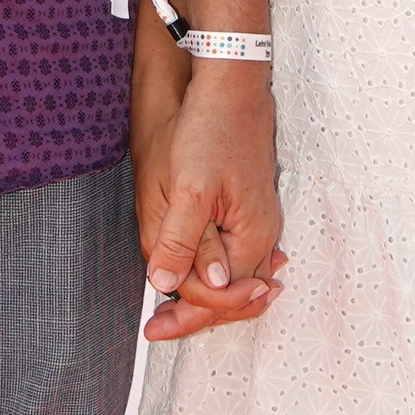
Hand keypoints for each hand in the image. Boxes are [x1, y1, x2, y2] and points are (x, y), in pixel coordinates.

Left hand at [135, 64, 283, 343]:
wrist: (230, 84)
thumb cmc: (210, 131)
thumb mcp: (188, 188)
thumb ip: (184, 242)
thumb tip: (173, 289)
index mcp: (250, 238)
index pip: (219, 297)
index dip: (184, 317)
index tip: (152, 330)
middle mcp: (262, 237)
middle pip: (231, 295)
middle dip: (196, 314)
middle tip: (157, 329)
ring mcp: (259, 223)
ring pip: (234, 278)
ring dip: (206, 297)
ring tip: (172, 313)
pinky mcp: (250, 209)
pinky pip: (237, 256)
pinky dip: (217, 273)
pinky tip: (203, 278)